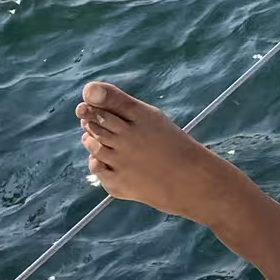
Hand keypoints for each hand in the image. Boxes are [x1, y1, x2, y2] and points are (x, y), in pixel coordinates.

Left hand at [75, 81, 265, 234]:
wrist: (193, 183)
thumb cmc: (172, 146)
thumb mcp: (151, 117)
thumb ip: (119, 103)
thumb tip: (86, 94)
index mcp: (141, 117)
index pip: (100, 104)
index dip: (92, 104)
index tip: (92, 107)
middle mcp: (129, 139)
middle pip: (94, 124)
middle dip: (93, 124)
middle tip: (110, 131)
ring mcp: (123, 164)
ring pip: (92, 146)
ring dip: (95, 143)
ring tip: (114, 146)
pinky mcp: (119, 185)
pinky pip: (97, 170)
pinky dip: (100, 165)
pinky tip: (115, 164)